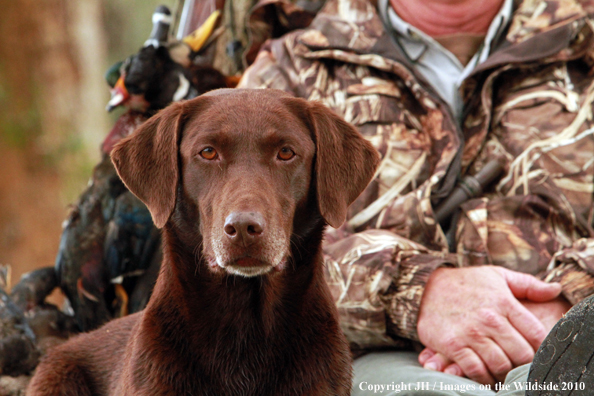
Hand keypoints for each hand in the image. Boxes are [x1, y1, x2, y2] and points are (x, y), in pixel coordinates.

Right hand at [418, 296, 570, 377]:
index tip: (535, 352)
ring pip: (500, 365)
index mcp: (504, 302)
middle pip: (521, 354)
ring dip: (504, 373)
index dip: (540, 348)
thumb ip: (528, 284)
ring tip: (503, 372)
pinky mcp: (452, 345)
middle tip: (519, 366)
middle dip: (523, 364)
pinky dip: (484, 377)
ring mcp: (470, 333)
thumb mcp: (497, 275)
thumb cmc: (465, 282)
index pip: (536, 334)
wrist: (424, 286)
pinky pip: (475, 370)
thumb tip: (556, 290)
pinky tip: (485, 375)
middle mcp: (489, 319)